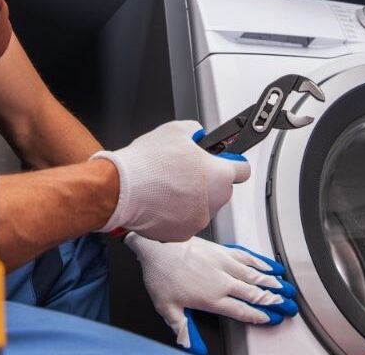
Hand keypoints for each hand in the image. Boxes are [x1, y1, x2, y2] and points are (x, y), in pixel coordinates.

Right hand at [92, 120, 249, 241]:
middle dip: (208, 181)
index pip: (243, 170)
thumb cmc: (147, 163)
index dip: (232, 162)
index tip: (224, 161)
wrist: (121, 189)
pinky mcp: (182, 234)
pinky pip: (185, 222)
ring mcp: (199, 220)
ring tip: (167, 186)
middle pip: (221, 190)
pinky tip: (161, 201)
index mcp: (219, 175)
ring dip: (192, 199)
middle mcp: (215, 201)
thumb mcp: (176, 130)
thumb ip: (196, 132)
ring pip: (203, 207)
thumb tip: (198, 135)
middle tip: (186, 172)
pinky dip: (176, 214)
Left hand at [126, 233, 297, 353]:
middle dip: (274, 301)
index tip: (271, 319)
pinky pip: (247, 257)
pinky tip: (270, 265)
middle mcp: (222, 281)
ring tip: (286, 288)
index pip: (242, 311)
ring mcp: (224, 263)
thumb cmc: (161, 274)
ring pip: (255, 275)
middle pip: (254, 293)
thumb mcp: (167, 308)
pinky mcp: (222, 250)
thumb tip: (191, 346)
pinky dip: (261, 262)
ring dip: (272, 283)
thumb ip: (182, 328)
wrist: (158, 243)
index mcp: (211, 298)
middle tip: (289, 305)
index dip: (258, 316)